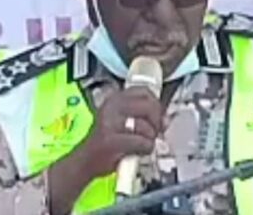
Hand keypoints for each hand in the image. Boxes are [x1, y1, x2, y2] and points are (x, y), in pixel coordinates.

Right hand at [48, 86, 161, 213]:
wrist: (85, 161)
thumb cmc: (106, 142)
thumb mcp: (122, 121)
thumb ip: (144, 116)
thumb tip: (166, 119)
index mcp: (115, 99)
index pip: (145, 91)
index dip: (156, 104)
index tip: (157, 116)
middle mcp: (112, 107)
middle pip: (149, 106)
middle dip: (157, 122)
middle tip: (153, 132)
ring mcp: (111, 123)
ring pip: (147, 127)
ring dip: (150, 139)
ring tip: (141, 144)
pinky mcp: (112, 141)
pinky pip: (142, 142)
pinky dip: (145, 149)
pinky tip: (138, 151)